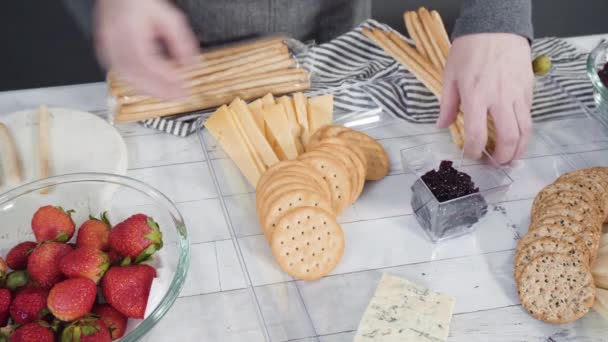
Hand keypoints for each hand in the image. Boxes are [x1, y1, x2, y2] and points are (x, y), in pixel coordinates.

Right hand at [94, 0, 199, 99]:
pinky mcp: (105, 52)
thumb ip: (181, 41)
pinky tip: (152, 88)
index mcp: (129, 30)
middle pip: (136, 74)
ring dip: (150, 90)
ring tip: (169, 95)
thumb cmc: (140, 1)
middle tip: (180, 96)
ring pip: (127, 77)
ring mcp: (106, 47)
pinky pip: (121, 74)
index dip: (165, 76)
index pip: (147, 60)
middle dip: (160, 90)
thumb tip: (192, 64)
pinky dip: (138, 84)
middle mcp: (114, 40)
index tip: (182, 84)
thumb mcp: (169, 17)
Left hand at [437, 33, 533, 163]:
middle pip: (508, 138)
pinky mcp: (528, 90)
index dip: (474, 152)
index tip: (470, 155)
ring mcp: (517, 94)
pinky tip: (516, 136)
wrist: (496, 27)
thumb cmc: (469, 50)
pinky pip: (529, 116)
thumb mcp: (450, 76)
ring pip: (525, 131)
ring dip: (519, 150)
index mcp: (475, 96)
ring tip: (510, 160)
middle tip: (495, 165)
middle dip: (502, 158)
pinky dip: (524, 131)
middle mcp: (499, 98)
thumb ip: (447, 104)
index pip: (477, 135)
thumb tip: (441, 126)